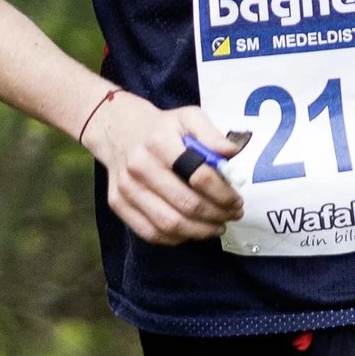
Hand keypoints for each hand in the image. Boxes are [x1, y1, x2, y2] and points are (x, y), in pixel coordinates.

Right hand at [84, 95, 245, 244]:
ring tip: (217, 226)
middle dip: (216, 214)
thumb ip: (211, 134)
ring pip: (169, 223)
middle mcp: (139, 165)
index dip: (223, 193)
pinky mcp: (118, 203)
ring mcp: (126, 188)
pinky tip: (192, 231)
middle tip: (231, 215)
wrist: (120, 131)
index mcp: (159, 141)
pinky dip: (176, 238)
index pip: (198, 175)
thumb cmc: (161, 129)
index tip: (236, 200)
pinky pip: (150, 232)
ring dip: (200, 231)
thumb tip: (230, 153)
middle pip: (186, 203)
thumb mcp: (188, 117)